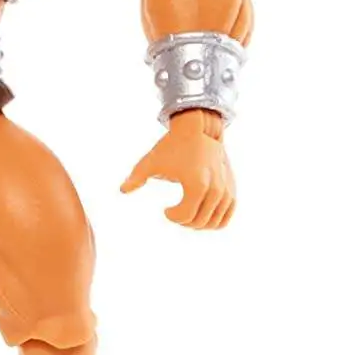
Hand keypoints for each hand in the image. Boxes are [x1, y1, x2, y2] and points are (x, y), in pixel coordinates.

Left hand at [121, 110, 235, 228]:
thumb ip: (136, 178)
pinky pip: (227, 215)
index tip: (165, 210)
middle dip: (183, 221)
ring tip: (187, 213)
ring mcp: (226, 189)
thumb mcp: (151, 162)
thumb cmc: (172, 147)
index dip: (172, 217)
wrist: (199, 130)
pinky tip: (201, 215)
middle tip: (175, 213)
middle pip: (199, 222)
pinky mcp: (232, 188)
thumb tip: (122, 190)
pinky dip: (215, 221)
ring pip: (214, 223)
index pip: (185, 217)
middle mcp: (215, 189)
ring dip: (198, 224)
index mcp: (196, 184)